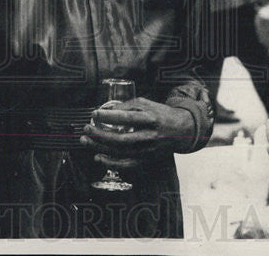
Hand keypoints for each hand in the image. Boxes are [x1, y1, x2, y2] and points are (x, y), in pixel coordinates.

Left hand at [80, 97, 194, 169]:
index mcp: (151, 118)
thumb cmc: (160, 114)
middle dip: (100, 135)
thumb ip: (127, 105)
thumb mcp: (147, 104)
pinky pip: (126, 165)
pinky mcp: (147, 160)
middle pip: (121, 139)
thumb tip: (106, 111)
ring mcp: (148, 151)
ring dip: (100, 148)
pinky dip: (111, 163)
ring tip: (86, 141)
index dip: (109, 116)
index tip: (95, 113)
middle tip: (86, 129)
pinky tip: (98, 157)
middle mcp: (150, 136)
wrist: (182, 130)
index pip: (127, 117)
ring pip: (121, 153)